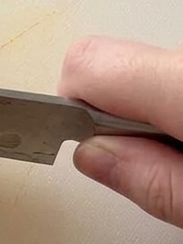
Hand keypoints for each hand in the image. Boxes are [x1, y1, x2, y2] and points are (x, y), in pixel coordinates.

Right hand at [59, 36, 182, 225]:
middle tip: (142, 162)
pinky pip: (165, 74)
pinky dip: (163, 106)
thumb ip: (154, 183)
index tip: (84, 146)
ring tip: (176, 159)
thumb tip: (92, 156)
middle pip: (108, 61)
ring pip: (139, 69)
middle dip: (104, 110)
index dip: (70, 108)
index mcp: (181, 85)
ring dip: (139, 110)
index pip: (84, 65)